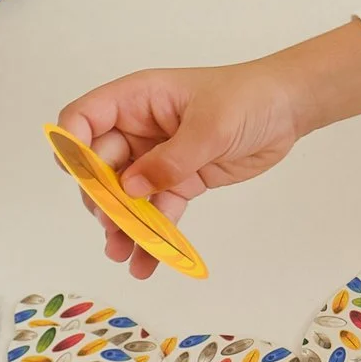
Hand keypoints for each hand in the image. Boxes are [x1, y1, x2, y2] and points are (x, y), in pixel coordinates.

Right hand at [56, 59, 310, 278]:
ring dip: (121, 224)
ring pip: (126, 194)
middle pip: (100, 164)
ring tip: (121, 253)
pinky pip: (157, 210)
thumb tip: (129, 190)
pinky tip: (146, 262)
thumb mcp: (210, 126)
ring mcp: (158, 157)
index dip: (73, 145)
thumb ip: (171, 159)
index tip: (80, 177)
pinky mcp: (180, 180)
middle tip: (112, 225)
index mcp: (137, 100)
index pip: (85, 118)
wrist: (287, 110)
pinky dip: (152, 235)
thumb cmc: (247, 99)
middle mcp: (139, 128)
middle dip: (100, 197)